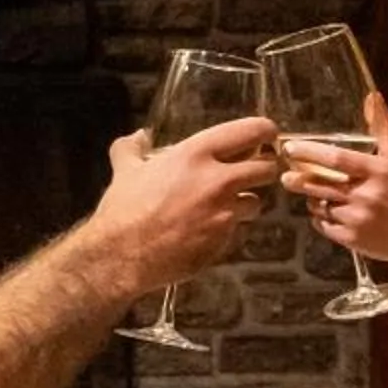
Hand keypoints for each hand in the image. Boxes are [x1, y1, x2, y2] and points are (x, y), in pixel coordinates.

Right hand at [89, 113, 280, 294]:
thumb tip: (140, 135)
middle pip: (266, 168)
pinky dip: (228, 228)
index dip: (264, 131)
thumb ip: (133, 147)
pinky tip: (207, 229)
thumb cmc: (123, 210)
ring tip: (222, 206)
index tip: (265, 135)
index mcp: (195, 154)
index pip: (251, 131)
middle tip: (249, 173)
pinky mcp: (224, 241)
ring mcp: (224, 213)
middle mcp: (217, 181)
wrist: (121, 256)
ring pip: (256, 202)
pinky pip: (238, 230)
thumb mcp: (125, 170)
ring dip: (245, 202)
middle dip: (261, 169)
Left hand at [279, 92, 387, 281]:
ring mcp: (357, 219)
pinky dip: (320, 217)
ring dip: (312, 198)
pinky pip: (321, 224)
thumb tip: (373, 98)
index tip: (290, 148)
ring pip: (317, 204)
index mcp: (379, 172)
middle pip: (319, 183)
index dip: (310, 152)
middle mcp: (366, 195)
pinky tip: (329, 212)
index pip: (337, 159)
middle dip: (298, 179)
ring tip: (316, 193)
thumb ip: (384, 129)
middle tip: (287, 174)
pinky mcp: (350, 239)